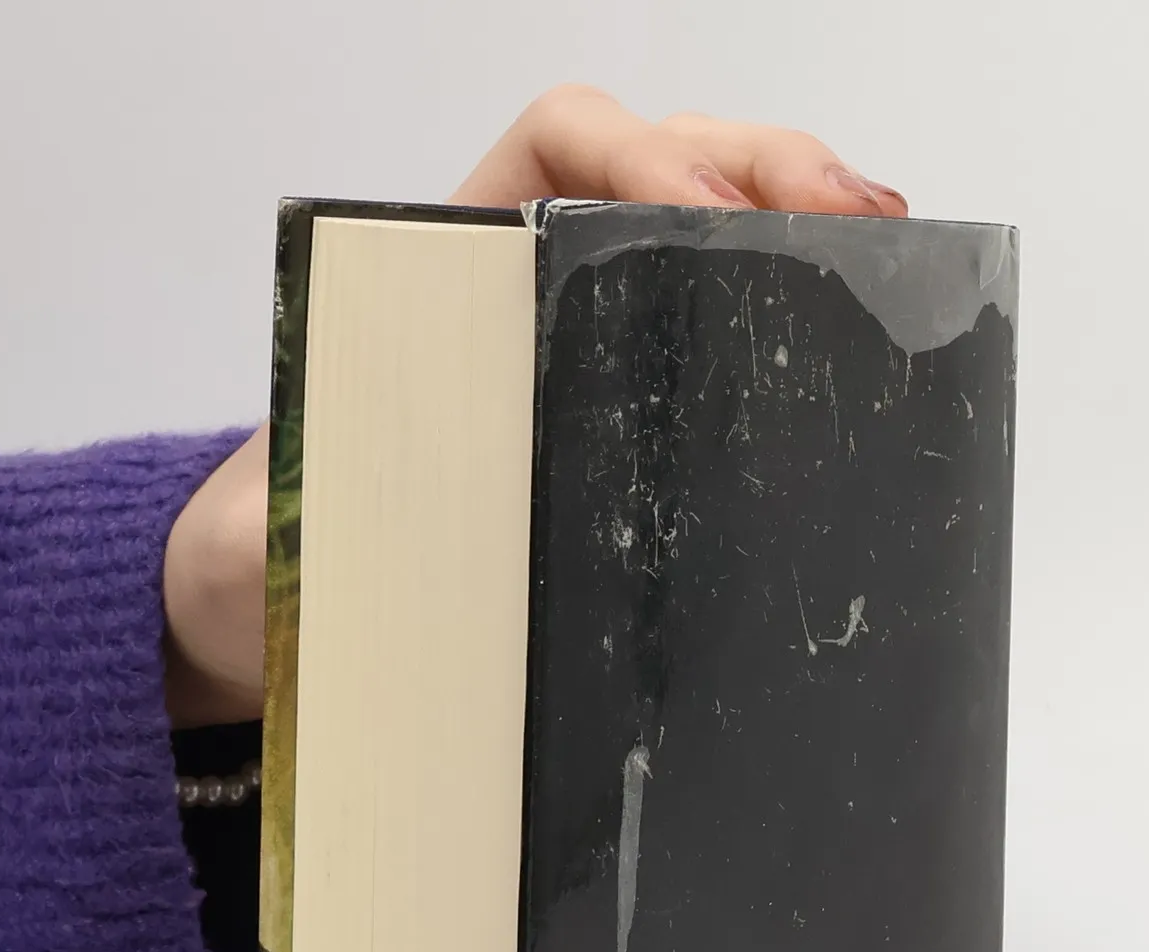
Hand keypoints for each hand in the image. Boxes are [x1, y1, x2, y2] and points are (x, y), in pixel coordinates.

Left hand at [162, 87, 907, 728]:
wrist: (265, 608)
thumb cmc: (268, 555)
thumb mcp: (269, 530)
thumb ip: (293, 515)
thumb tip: (355, 531)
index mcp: (439, 272)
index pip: (558, 147)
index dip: (639, 156)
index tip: (698, 217)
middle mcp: (523, 284)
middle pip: (662, 159)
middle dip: (761, 167)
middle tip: (851, 220)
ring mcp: (581, 338)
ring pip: (706, 217)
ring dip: (799, 209)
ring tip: (883, 241)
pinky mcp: (620, 408)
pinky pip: (711, 317)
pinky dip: (787, 297)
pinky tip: (845, 322)